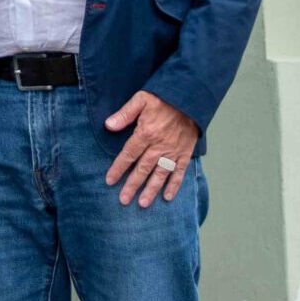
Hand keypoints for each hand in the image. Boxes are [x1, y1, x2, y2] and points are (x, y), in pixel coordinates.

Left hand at [103, 91, 197, 206]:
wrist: (191, 97)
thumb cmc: (164, 97)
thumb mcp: (141, 99)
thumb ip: (125, 114)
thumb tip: (108, 125)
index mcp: (146, 133)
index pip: (129, 154)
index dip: (118, 168)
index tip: (110, 181)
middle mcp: (159, 145)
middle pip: (143, 169)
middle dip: (132, 185)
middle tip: (124, 200)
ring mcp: (173, 151)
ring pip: (160, 174)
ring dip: (151, 190)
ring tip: (143, 203)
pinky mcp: (185, 152)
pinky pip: (179, 172)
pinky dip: (174, 185)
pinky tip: (167, 197)